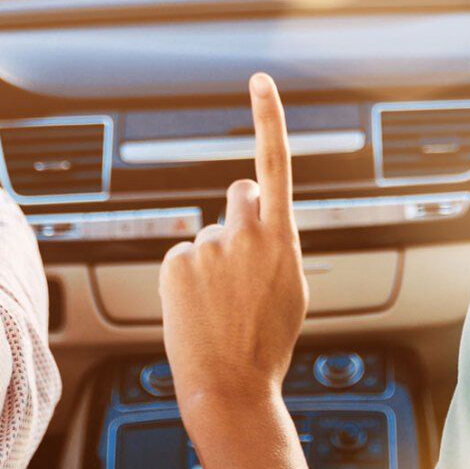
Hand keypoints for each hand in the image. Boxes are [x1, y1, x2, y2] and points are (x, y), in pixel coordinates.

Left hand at [160, 74, 308, 422]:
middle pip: (239, 195)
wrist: (230, 386)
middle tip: (241, 261)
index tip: (260, 82)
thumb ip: (278, 244)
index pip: (275, 163)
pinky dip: (188, 278)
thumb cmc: (265, 344)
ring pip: (210, 234)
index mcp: (283, 238)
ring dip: (213, 259)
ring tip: (220, 305)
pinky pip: (183, 255)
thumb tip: (262, 220)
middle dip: (240, 215)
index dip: (268, 117)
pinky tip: (198, 308)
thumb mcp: (292, 288)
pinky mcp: (177, 261)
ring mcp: (208, 247)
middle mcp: (245, 234)